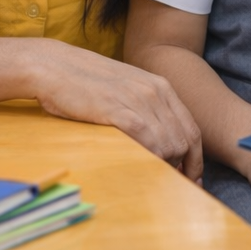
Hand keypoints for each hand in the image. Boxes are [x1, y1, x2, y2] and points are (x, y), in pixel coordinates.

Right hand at [27, 41, 203, 180]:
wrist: (54, 65)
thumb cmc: (87, 82)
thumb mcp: (127, 89)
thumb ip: (147, 110)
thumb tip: (160, 143)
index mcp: (161, 87)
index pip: (192, 129)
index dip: (196, 159)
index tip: (192, 178)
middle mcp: (156, 92)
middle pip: (184, 141)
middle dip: (181, 167)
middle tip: (170, 184)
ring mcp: (138, 100)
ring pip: (168, 143)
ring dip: (164, 166)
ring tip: (151, 178)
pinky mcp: (117, 110)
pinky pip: (146, 140)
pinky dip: (149, 158)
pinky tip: (141, 168)